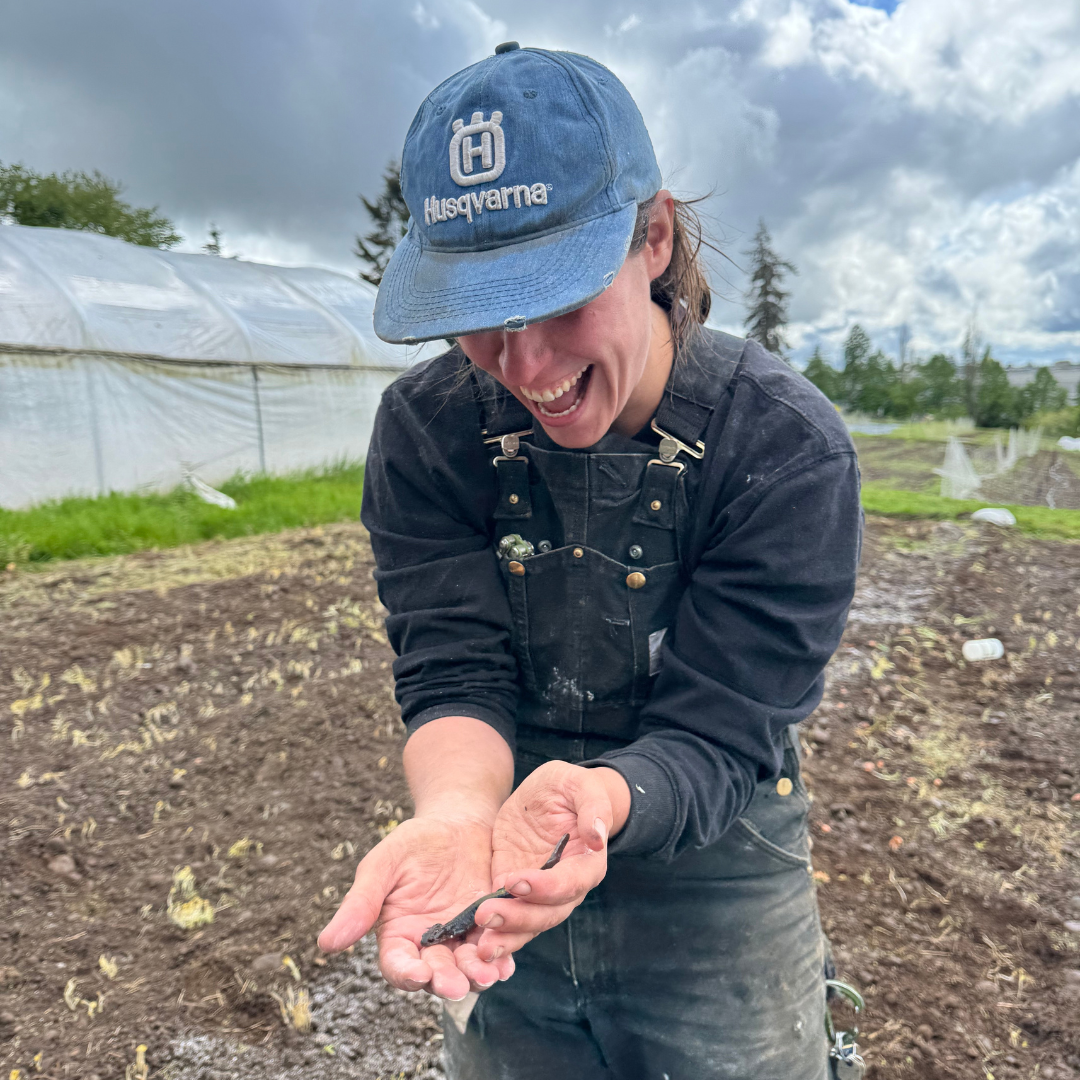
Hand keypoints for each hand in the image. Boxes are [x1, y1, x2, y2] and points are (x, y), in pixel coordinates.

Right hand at [317, 814, 514, 999]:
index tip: (419, 975)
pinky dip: (502, 957)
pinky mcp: (493, 926)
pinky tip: (508, 961)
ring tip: (487, 974)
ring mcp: (462, 937)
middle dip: (447, 981)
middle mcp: (430, 944)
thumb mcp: (383, 865)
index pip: (398, 965)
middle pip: (436, 974)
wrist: (458, 820)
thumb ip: (360, 903)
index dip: (406, 974)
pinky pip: (497, 947)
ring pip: (468, 968)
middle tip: (457, 985)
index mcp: (398, 935)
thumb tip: (325, 944)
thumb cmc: (414, 841)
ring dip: (477, 975)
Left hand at [472, 760, 623, 961]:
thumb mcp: (578, 783)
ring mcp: (540, 895)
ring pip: (527, 926)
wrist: (546, 797)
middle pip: (547, 914)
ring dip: (504, 936)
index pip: (571, 884)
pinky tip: (473, 944)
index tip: (516, 880)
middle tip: (485, 915)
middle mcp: (566, 888)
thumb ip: (593, 805)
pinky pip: (508, 920)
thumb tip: (597, 837)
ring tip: (478, 945)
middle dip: (517, 918)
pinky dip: (493, 933)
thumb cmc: (567, 788)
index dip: (546, 887)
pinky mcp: (515, 894)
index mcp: (587, 863)